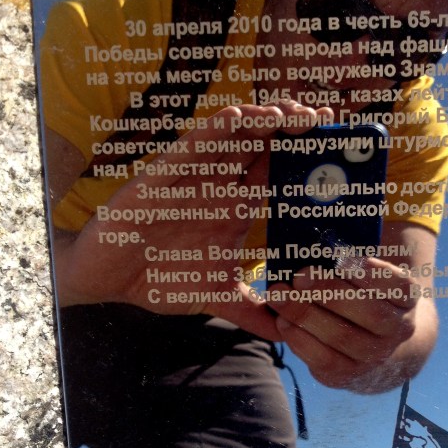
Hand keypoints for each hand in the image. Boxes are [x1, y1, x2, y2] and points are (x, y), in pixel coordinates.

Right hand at [54, 102, 330, 340]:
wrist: (110, 280)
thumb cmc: (160, 280)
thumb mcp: (218, 298)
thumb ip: (253, 314)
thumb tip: (286, 334)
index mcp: (234, 207)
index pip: (277, 171)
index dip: (306, 154)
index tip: (338, 144)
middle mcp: (219, 185)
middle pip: (264, 143)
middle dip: (295, 125)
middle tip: (326, 116)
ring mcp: (194, 177)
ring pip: (234, 135)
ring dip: (264, 119)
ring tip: (293, 113)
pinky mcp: (166, 176)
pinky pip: (194, 145)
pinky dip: (216, 130)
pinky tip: (239, 119)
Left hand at [269, 225, 438, 391]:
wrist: (375, 347)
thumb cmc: (362, 297)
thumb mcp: (367, 279)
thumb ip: (347, 264)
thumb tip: (312, 249)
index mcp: (407, 299)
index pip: (399, 286)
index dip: (372, 272)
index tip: (342, 257)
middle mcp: (398, 331)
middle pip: (369, 312)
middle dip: (330, 292)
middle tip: (299, 276)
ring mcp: (375, 357)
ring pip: (343, 337)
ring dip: (306, 315)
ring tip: (279, 296)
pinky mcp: (348, 376)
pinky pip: (323, 359)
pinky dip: (299, 339)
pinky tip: (283, 321)